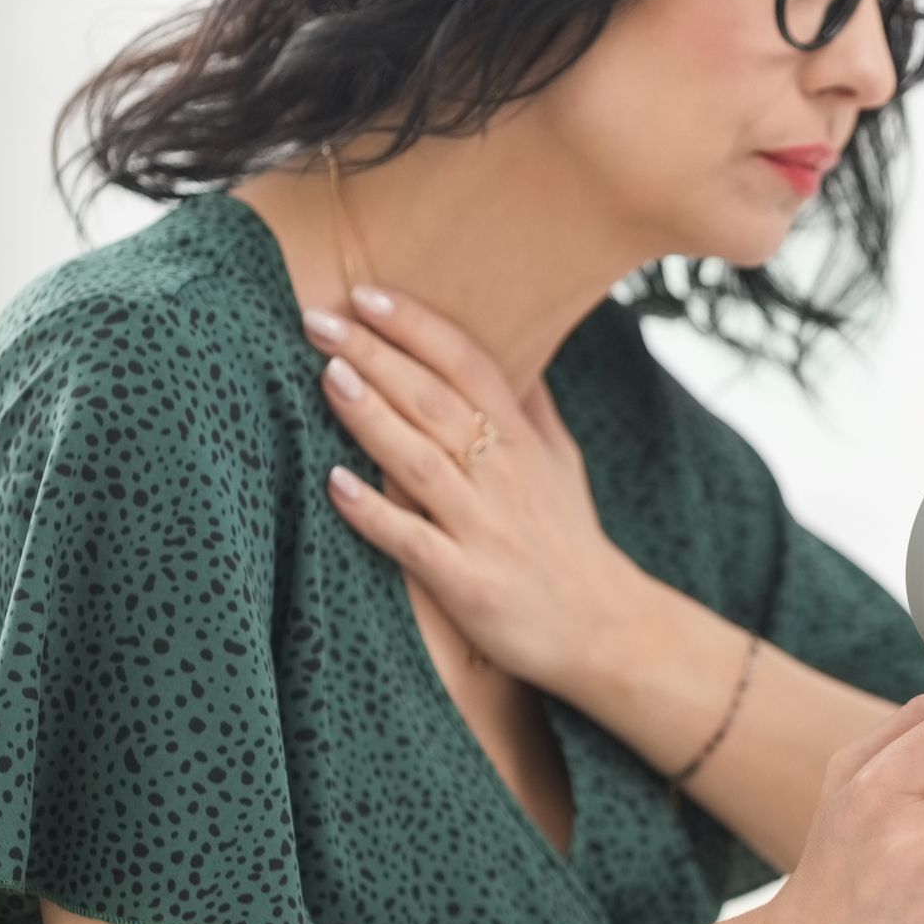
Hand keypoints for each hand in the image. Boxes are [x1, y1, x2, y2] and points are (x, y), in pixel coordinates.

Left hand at [301, 283, 643, 691]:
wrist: (605, 630)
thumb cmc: (571, 542)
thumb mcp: (562, 462)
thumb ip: (531, 405)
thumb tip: (514, 349)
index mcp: (521, 440)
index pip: (468, 364)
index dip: (418, 326)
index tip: (367, 293)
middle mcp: (503, 476)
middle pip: (434, 401)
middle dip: (376, 355)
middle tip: (317, 318)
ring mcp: (485, 529)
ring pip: (420, 461)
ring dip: (372, 417)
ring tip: (328, 375)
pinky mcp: (468, 583)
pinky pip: (414, 542)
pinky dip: (374, 513)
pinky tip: (334, 484)